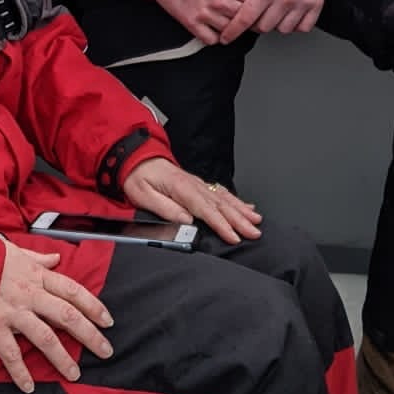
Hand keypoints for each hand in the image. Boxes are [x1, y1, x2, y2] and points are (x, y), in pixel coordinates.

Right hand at [0, 240, 114, 393]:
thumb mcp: (17, 251)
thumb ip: (39, 257)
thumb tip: (57, 258)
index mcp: (38, 276)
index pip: (73, 291)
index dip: (94, 306)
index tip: (108, 321)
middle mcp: (31, 295)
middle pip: (67, 316)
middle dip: (89, 335)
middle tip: (106, 351)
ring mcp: (14, 312)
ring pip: (45, 337)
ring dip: (62, 358)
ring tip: (74, 374)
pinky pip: (10, 353)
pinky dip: (19, 371)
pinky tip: (29, 387)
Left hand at [122, 156, 261, 245]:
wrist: (137, 158)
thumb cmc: (138, 177)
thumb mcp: (143, 195)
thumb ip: (165, 208)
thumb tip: (186, 220)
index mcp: (181, 187)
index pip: (206, 209)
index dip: (221, 224)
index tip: (234, 236)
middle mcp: (194, 184)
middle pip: (220, 205)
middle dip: (240, 220)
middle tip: (254, 232)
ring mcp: (198, 183)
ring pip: (224, 198)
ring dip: (242, 210)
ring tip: (256, 220)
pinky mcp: (199, 184)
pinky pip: (221, 192)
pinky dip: (236, 200)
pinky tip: (246, 206)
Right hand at [150, 0, 254, 44]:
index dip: (258, 0)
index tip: (256, 1)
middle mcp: (221, 0)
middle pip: (247, 18)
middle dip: (248, 16)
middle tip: (246, 15)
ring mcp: (206, 13)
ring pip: (231, 31)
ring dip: (232, 27)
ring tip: (229, 21)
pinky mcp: (192, 23)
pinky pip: (211, 40)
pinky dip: (215, 37)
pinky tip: (214, 28)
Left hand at [218, 0, 341, 41]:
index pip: (245, 18)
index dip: (233, 31)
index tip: (226, 38)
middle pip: (263, 27)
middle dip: (254, 24)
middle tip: (253, 15)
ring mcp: (303, 3)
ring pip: (282, 30)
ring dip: (274, 24)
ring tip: (272, 11)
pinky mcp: (317, 4)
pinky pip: (303, 27)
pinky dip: (294, 24)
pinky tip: (289, 14)